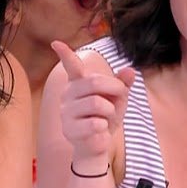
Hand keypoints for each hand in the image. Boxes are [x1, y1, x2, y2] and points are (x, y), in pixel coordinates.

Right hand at [51, 41, 136, 174]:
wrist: (98, 144)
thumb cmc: (105, 117)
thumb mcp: (118, 99)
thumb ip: (122, 84)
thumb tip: (130, 70)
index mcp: (78, 83)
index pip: (71, 66)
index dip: (65, 54)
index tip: (56, 43)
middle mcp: (68, 94)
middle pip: (94, 82)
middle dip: (114, 89)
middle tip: (120, 98)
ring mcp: (66, 112)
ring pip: (97, 104)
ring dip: (110, 112)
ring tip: (106, 119)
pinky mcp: (69, 129)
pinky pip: (95, 124)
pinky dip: (104, 129)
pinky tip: (99, 131)